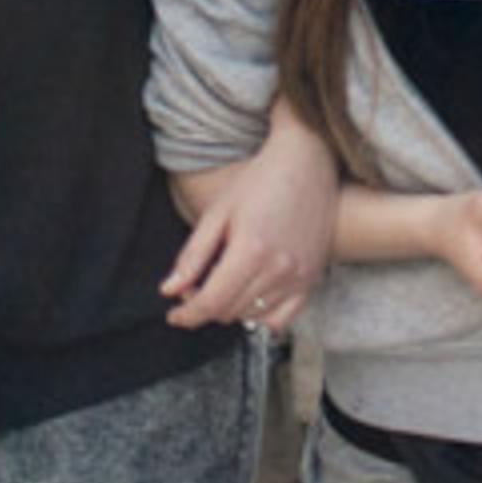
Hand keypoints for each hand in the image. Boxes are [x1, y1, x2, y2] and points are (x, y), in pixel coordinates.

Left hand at [162, 122, 336, 329]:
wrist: (306, 163)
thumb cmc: (260, 181)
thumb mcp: (217, 212)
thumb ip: (193, 255)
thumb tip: (169, 290)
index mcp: (251, 250)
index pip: (211, 303)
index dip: (186, 314)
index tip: (175, 314)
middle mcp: (279, 269)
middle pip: (229, 312)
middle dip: (204, 306)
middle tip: (195, 287)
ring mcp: (299, 276)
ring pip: (252, 316)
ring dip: (230, 309)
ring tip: (222, 284)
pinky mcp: (311, 278)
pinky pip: (281, 319)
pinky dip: (260, 316)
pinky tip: (250, 296)